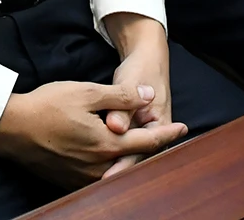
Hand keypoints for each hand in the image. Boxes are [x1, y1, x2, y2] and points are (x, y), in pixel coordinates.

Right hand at [0, 81, 186, 187]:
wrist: (10, 128)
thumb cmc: (47, 106)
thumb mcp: (87, 92)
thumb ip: (121, 96)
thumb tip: (147, 96)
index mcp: (107, 145)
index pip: (148, 142)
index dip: (168, 134)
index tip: (183, 128)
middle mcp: (99, 167)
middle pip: (135, 160)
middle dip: (150, 148)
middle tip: (163, 135)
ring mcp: (83, 177)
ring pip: (117, 169)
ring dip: (130, 156)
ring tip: (137, 142)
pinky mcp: (68, 179)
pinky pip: (98, 174)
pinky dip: (110, 163)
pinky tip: (107, 152)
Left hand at [101, 14, 173, 176]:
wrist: (147, 59)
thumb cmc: (140, 70)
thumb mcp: (129, 82)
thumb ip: (121, 105)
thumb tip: (115, 126)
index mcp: (157, 123)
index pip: (140, 149)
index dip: (123, 165)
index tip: (106, 178)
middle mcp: (151, 134)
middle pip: (132, 158)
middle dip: (113, 170)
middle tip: (91, 183)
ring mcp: (142, 136)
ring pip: (124, 156)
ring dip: (108, 166)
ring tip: (86, 178)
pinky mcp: (131, 135)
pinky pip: (117, 150)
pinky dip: (105, 156)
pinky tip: (86, 162)